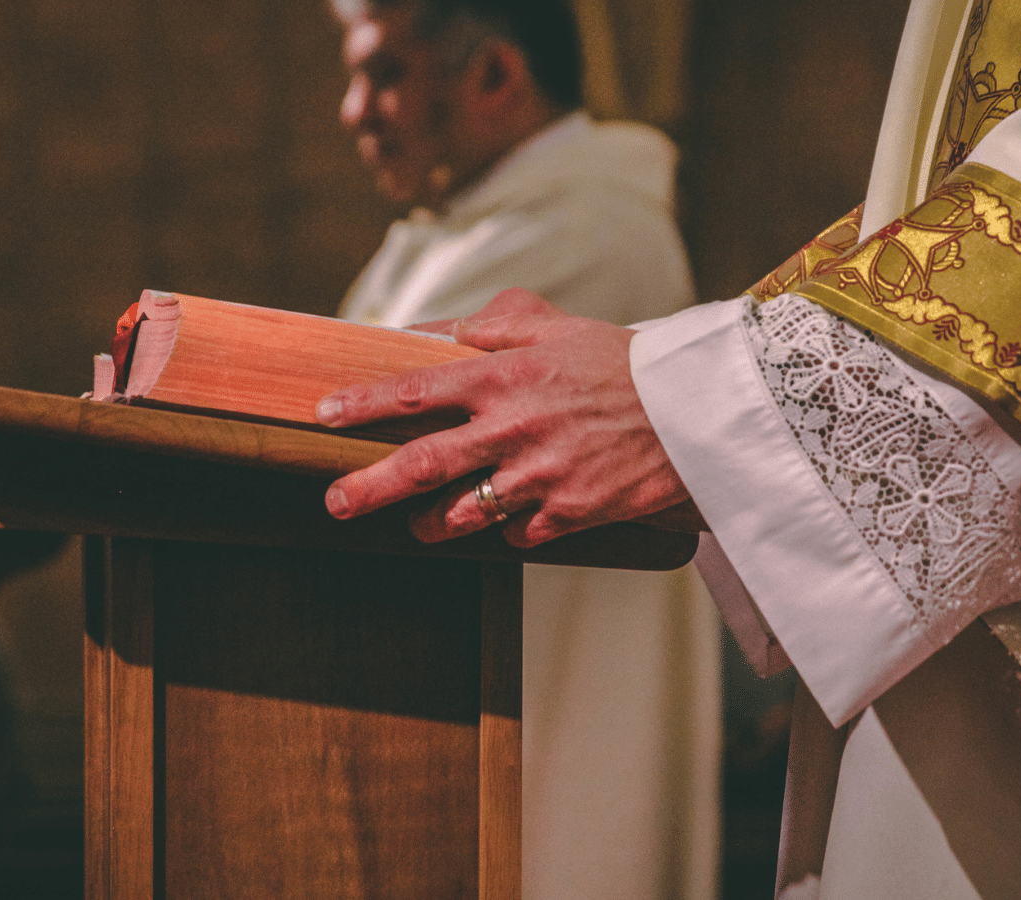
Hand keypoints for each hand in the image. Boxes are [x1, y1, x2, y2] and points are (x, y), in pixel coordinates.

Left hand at [318, 289, 692, 545]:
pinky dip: (507, 528)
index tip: (324, 415)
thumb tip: (436, 329)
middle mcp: (513, 428)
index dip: (363, 404)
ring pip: (462, 514)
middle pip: (422, 466)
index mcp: (503, 376)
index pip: (414, 392)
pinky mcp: (570, 513)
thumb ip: (492, 327)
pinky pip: (518, 533)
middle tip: (335, 503)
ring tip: (417, 525)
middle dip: (369, 487)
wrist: (695, 410)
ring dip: (431, 524)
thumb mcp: (558, 327)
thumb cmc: (622, 363)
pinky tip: (511, 518)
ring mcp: (540, 476)